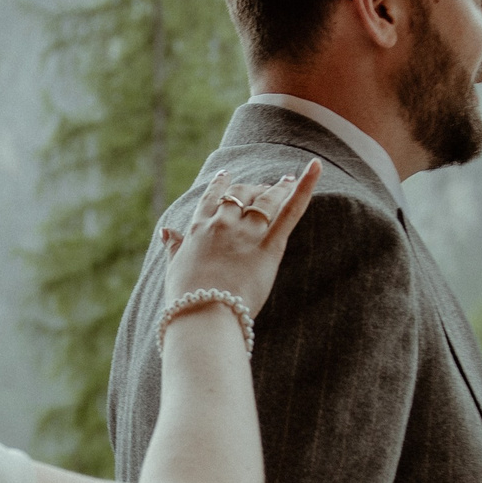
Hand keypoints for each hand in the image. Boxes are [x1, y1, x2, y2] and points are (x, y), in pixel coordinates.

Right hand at [159, 161, 321, 320]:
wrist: (204, 315)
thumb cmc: (187, 299)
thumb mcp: (175, 269)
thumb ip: (174, 247)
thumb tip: (166, 231)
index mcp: (198, 230)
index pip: (211, 199)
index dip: (220, 185)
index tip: (226, 176)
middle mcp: (222, 224)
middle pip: (240, 195)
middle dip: (252, 189)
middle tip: (263, 187)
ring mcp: (246, 233)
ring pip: (265, 200)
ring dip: (277, 188)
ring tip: (287, 180)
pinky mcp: (269, 246)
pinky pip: (290, 212)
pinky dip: (305, 188)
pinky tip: (315, 168)